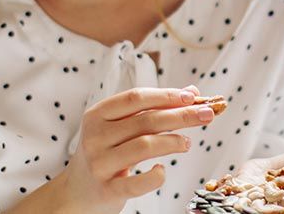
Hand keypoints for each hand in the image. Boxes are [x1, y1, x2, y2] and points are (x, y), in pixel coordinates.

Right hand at [59, 84, 212, 213]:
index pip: (135, 98)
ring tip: (187, 142)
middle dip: (181, 115)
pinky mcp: (107, 190)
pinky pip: (136, 183)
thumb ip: (151, 110)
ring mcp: (100, 163)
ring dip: (172, 141)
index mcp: (98, 115)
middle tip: (207, 114)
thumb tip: (191, 92)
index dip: (166, 95)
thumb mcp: (119, 128)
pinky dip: (155, 176)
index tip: (192, 96)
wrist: (76, 193)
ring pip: (144, 146)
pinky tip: (163, 170)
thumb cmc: (105, 153)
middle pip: (145, 119)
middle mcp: (96, 136)